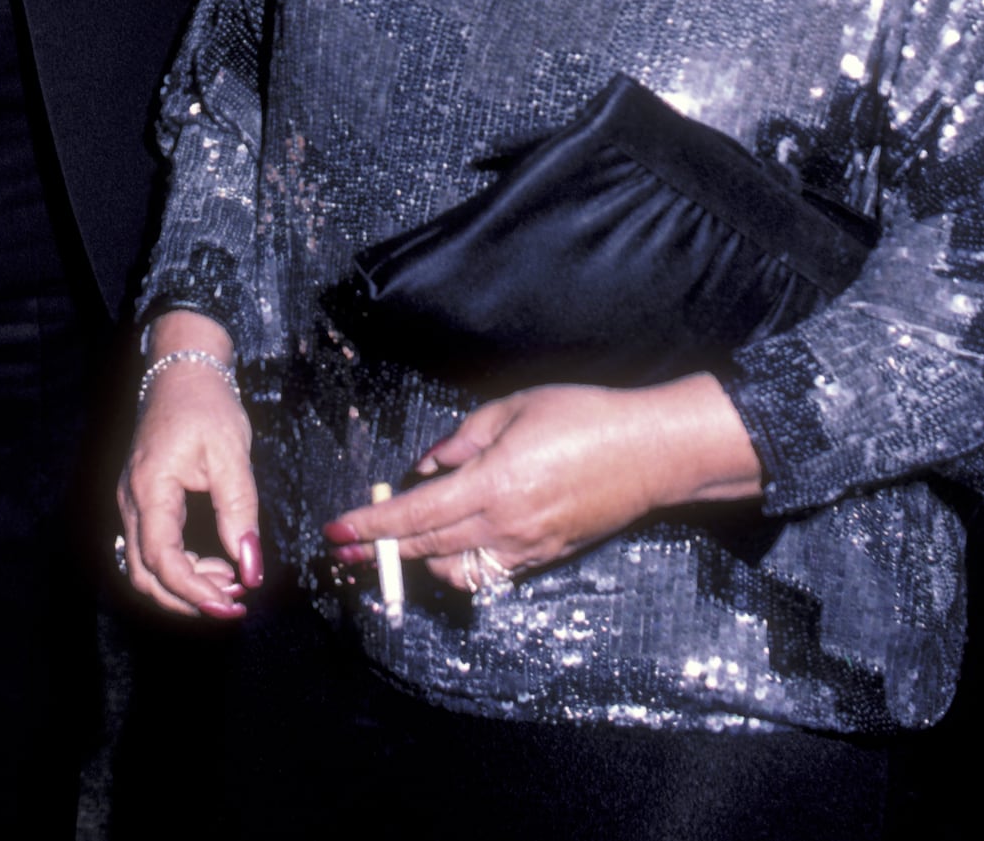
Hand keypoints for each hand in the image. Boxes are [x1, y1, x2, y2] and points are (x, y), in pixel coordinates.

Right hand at [117, 312, 262, 619]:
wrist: (183, 370)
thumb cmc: (207, 405)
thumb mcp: (231, 455)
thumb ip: (240, 512)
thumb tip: (251, 569)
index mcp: (150, 489)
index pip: (163, 560)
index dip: (195, 592)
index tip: (233, 604)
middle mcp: (131, 501)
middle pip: (145, 575)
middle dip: (188, 599)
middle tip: (234, 602)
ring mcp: (132, 502)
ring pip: (144, 566)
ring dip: (184, 585)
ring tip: (231, 582)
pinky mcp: (141, 501)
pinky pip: (151, 548)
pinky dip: (180, 567)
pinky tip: (215, 564)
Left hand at [323, 376, 762, 588]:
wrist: (648, 453)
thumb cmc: (583, 417)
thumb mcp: (514, 409)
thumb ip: (462, 440)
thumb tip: (425, 467)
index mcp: (492, 484)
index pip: (415, 515)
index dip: (370, 527)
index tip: (335, 533)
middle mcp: (504, 525)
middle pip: (426, 547)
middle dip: (379, 551)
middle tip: (343, 551)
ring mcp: (525, 549)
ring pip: (454, 569)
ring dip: (418, 559)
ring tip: (394, 544)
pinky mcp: (544, 559)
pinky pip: (488, 573)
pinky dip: (459, 565)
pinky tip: (447, 549)